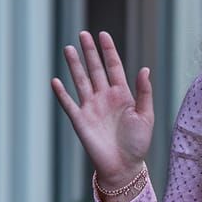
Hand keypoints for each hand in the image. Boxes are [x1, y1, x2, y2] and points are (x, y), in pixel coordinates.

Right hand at [51, 31, 153, 184]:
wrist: (124, 166)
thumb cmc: (138, 143)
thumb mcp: (146, 116)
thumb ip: (144, 92)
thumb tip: (144, 69)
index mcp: (122, 94)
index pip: (114, 67)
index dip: (108, 51)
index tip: (103, 34)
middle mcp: (105, 97)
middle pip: (95, 69)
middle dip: (89, 52)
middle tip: (83, 34)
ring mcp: (91, 107)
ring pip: (81, 81)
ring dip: (74, 65)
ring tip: (68, 48)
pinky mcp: (80, 120)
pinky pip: (68, 104)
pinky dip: (61, 93)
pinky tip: (56, 81)